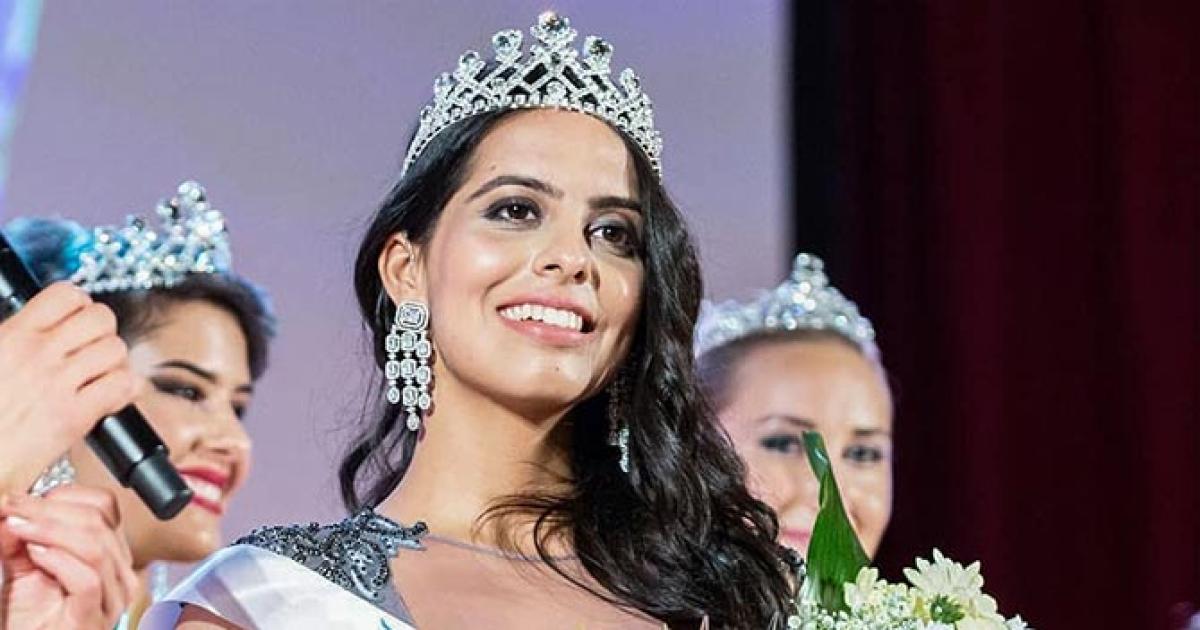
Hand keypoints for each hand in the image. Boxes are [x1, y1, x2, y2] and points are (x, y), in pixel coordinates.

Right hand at [0, 283, 138, 493]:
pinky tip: (107, 401)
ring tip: (98, 378)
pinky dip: (123, 392)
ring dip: (114, 363)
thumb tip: (37, 328)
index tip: (77, 320)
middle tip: (92, 352)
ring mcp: (57, 384)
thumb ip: (13, 340)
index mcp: (12, 336)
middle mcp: (37, 354)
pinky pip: (121, 385)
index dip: (81, 304)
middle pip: (101, 317)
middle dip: (103, 333)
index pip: (66, 293)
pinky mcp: (73, 416)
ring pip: (116, 349)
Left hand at [0, 486, 137, 628]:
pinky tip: (35, 556)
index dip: (64, 495)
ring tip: (18, 528)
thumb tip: (11, 505)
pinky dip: (59, 560)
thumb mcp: (23, 569)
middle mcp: (118, 574)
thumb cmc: (30, 624)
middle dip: (48, 508)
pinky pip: (88, 578)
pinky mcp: (94, 618)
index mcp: (108, 555)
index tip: (22, 498)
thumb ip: (21, 538)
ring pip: (96, 545)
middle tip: (12, 507)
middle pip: (99, 520)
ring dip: (49, 529)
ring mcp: (111, 598)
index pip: (105, 507)